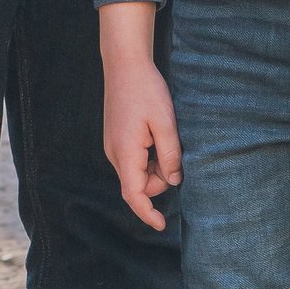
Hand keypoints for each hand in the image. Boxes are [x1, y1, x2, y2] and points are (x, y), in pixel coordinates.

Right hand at [100, 3, 179, 228]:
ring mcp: (113, 145)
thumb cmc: (146, 90)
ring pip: (137, 170)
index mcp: (125, 153)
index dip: (147, 213)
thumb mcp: (165, 123)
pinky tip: (157, 133)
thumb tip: (172, 181)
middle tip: (176, 153)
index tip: (162, 225)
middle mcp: (114, 153)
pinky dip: (149, 155)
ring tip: (166, 135)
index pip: (134, 195)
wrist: (124, 64)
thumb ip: (170, 155)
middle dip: (160, 179)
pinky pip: (134, 158)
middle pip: (139, 183)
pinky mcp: (116, 137)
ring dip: (155, 165)